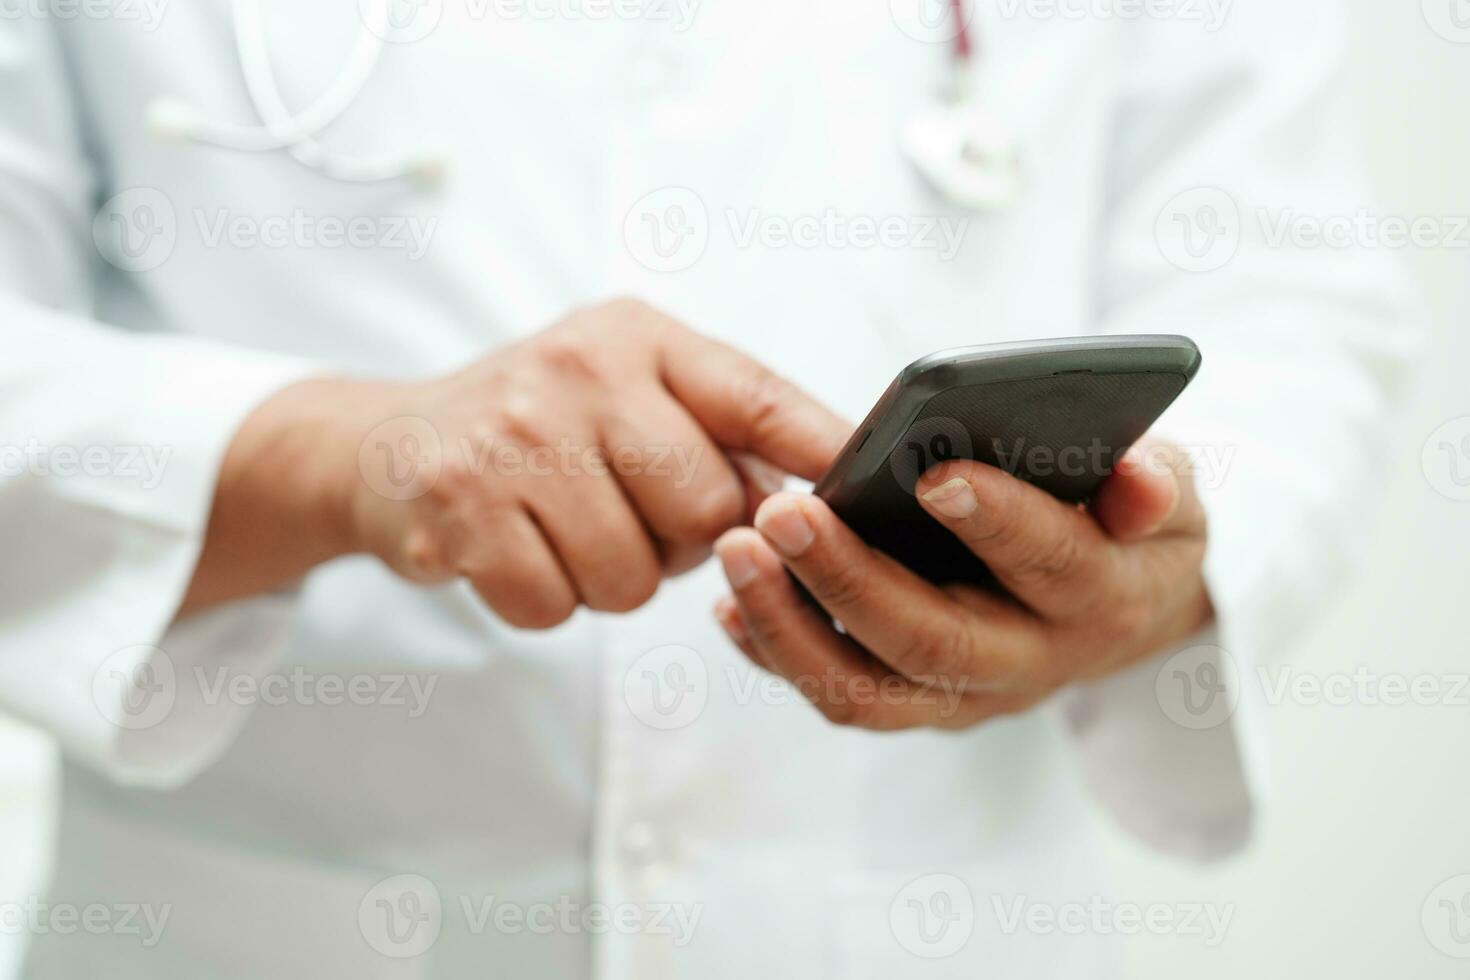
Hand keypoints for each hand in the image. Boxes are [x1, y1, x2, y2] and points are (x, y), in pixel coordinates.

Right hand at [183, 299, 848, 624]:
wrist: (386, 446)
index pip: (757, 396)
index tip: (868, 495)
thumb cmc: (536, 426)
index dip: (822, 452)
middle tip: (634, 516)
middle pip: (706, 506)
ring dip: (611, 576)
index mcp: (637, 337)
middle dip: (683, 539)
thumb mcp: (624, 388)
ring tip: (569, 528)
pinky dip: (546, 599)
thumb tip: (820, 497)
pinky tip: (519, 550)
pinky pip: (555, 603)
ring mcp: (513, 435)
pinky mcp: (458, 506)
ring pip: (633, 573)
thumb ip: (717, 428)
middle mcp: (578, 370)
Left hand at [711, 439, 1213, 729]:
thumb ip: (1155, 484)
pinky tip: (730, 603)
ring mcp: (965, 697)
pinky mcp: (916, 703)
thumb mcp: (1172, 498)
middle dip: (849, 579)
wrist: (1120, 610)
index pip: (1050, 565)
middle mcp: (1027, 663)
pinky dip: (775, 654)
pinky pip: (837, 696)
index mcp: (1100, 599)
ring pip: (866, 692)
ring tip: (736, 549)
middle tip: (780, 512)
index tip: (932, 473)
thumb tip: (1136, 482)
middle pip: (930, 642)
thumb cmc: (1131, 531)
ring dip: (789, 626)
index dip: (997, 521)